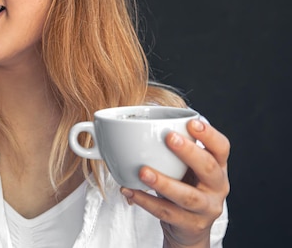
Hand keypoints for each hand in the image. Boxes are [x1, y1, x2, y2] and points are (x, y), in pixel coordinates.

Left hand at [120, 119, 229, 247]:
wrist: (189, 229)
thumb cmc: (185, 187)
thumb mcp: (187, 168)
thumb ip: (174, 151)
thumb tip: (138, 127)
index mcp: (218, 168)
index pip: (222, 148)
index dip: (209, 134)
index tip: (191, 122)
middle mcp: (217, 187)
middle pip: (209, 169)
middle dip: (189, 152)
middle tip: (169, 137)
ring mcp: (206, 208)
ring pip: (187, 196)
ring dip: (163, 182)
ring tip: (142, 171)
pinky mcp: (190, 225)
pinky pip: (166, 212)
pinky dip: (145, 201)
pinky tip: (129, 190)